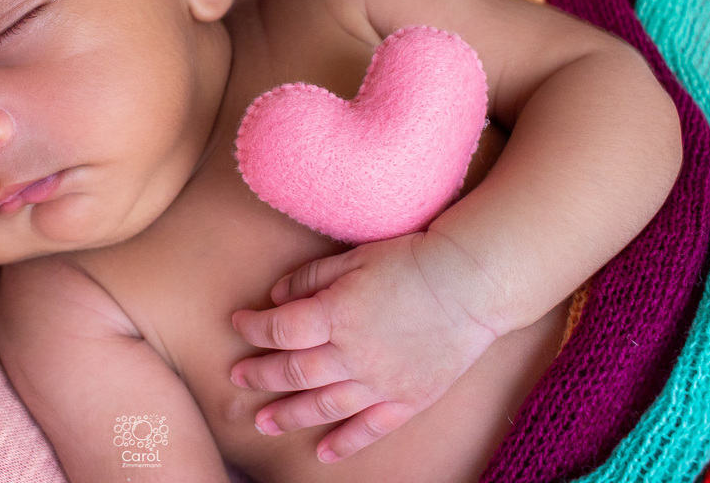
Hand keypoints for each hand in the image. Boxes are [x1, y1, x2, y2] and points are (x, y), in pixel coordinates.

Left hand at [229, 232, 499, 462]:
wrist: (471, 282)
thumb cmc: (410, 261)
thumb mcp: (353, 258)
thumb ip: (310, 279)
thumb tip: (275, 297)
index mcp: (335, 314)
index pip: (279, 329)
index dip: (253, 328)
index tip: (239, 323)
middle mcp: (353, 354)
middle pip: (293, 372)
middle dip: (260, 375)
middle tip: (238, 377)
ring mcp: (381, 382)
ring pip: (323, 406)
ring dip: (289, 415)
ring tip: (262, 423)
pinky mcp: (408, 399)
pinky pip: (370, 428)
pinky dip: (345, 443)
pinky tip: (323, 453)